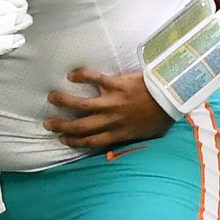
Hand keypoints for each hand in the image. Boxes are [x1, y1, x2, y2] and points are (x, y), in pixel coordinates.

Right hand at [46, 66, 173, 150]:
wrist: (171, 99)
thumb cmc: (161, 117)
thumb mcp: (147, 135)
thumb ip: (132, 139)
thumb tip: (125, 145)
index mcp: (119, 133)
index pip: (91, 141)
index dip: (75, 142)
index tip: (63, 139)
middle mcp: (112, 120)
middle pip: (81, 126)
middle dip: (62, 126)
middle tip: (48, 124)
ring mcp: (113, 102)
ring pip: (82, 105)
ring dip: (65, 102)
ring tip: (52, 97)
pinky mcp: (117, 85)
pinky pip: (96, 79)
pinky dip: (83, 76)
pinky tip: (72, 75)